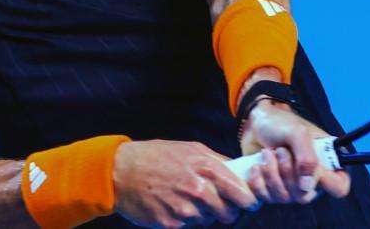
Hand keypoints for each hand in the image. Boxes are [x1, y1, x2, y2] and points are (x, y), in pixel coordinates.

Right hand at [113, 139, 260, 227]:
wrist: (121, 171)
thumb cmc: (156, 156)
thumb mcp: (190, 148)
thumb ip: (216, 160)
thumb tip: (238, 171)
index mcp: (207, 168)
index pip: (242, 193)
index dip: (248, 200)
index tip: (248, 201)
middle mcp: (198, 190)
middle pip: (229, 213)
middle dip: (227, 210)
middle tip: (217, 203)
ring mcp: (184, 210)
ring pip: (209, 221)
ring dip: (205, 214)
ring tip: (189, 200)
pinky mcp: (171, 224)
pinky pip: (189, 226)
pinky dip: (186, 219)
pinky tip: (174, 205)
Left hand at [238, 101, 351, 204]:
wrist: (255, 124)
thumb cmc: (280, 123)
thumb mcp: (297, 133)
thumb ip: (307, 157)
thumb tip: (307, 186)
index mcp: (327, 163)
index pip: (339, 187)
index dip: (325, 182)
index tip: (308, 167)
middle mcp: (312, 179)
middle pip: (305, 196)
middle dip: (287, 172)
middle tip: (280, 151)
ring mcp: (292, 187)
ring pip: (284, 198)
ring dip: (270, 173)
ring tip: (266, 153)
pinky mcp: (273, 190)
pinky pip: (266, 198)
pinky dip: (258, 181)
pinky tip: (256, 165)